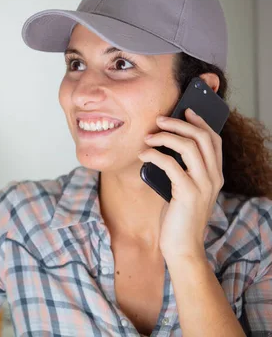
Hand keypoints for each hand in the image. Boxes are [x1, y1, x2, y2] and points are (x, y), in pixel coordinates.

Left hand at [138, 108, 223, 260]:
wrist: (182, 247)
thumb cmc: (177, 217)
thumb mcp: (182, 189)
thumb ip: (181, 170)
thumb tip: (163, 145)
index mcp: (215, 175)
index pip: (214, 140)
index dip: (200, 122)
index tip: (185, 111)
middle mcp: (214, 177)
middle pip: (202, 138)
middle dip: (180, 123)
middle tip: (159, 119)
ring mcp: (203, 185)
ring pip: (188, 146)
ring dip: (165, 136)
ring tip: (148, 137)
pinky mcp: (187, 193)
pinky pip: (171, 164)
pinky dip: (154, 155)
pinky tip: (142, 155)